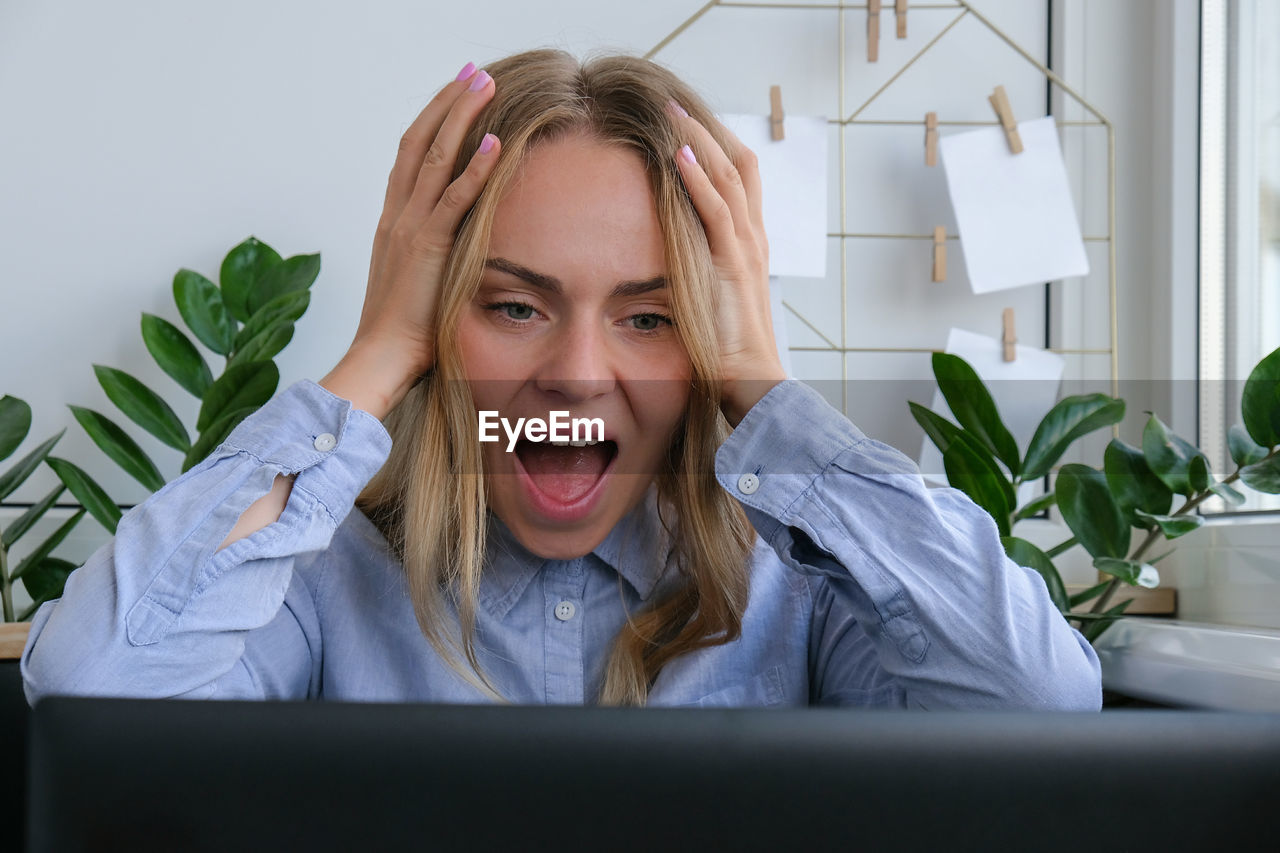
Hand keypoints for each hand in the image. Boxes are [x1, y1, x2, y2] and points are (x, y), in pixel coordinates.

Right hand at [321, 64, 501, 418]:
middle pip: (419, 142)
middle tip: (473, 72)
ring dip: (461, 116)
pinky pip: (452, 199)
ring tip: (485, 84)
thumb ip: (435, 260)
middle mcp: (396, 216)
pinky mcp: (426, 249)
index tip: (455, 94)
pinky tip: (495, 141)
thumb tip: (460, 253)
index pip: (410, 156)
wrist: (379, 360)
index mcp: (393, 223)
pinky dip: (474, 168)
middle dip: (447, 103)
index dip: (432, 121)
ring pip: (434, 157)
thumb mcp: (418, 285)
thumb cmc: (403, 334)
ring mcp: (408, 229)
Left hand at [670, 106, 786, 426]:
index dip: (716, 146)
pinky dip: (698, 179)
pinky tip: (678, 153)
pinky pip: (717, 211)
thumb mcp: (707, 302)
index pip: (739, 179)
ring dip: (698, 140)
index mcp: (748, 246)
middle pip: (738, 165)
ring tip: (670, 111)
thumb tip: (661, 267)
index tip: (685, 123)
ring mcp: (746, 249)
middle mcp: (753, 239)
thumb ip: (694, 278)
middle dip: (707, 130)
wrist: (750, 383)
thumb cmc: (724, 353)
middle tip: (674, 104)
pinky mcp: (733, 265)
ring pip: (728, 177)